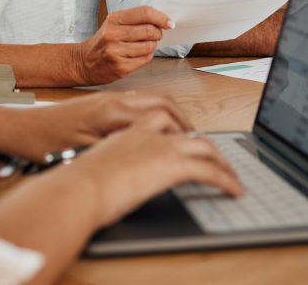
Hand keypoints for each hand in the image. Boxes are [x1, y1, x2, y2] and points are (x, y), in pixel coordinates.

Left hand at [2, 91, 190, 161]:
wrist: (19, 128)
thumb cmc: (45, 144)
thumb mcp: (85, 153)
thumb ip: (119, 148)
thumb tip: (149, 151)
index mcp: (113, 112)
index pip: (163, 116)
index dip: (184, 133)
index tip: (197, 148)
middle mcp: (114, 100)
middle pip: (163, 103)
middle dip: (184, 121)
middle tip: (197, 141)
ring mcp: (107, 99)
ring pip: (150, 100)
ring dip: (170, 115)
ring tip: (181, 136)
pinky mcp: (100, 103)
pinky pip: (137, 102)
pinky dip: (154, 113)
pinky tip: (154, 129)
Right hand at [47, 116, 243, 227]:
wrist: (76, 188)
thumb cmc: (74, 182)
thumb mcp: (90, 164)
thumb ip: (106, 162)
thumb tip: (111, 176)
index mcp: (123, 128)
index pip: (158, 115)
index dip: (176, 125)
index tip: (184, 137)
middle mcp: (145, 131)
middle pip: (185, 126)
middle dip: (203, 141)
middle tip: (215, 158)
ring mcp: (161, 145)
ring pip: (204, 145)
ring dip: (221, 161)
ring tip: (231, 176)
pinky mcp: (172, 165)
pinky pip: (210, 170)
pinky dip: (226, 179)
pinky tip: (234, 190)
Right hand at [72, 6, 171, 83]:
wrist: (84, 62)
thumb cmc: (103, 42)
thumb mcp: (113, 24)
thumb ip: (135, 20)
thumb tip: (162, 21)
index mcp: (113, 19)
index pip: (144, 13)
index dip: (161, 17)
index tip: (169, 23)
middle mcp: (113, 34)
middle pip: (149, 30)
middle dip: (158, 33)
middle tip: (157, 35)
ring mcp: (116, 51)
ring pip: (149, 46)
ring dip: (152, 46)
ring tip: (144, 46)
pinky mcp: (120, 67)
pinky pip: (145, 59)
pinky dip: (147, 56)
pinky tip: (138, 55)